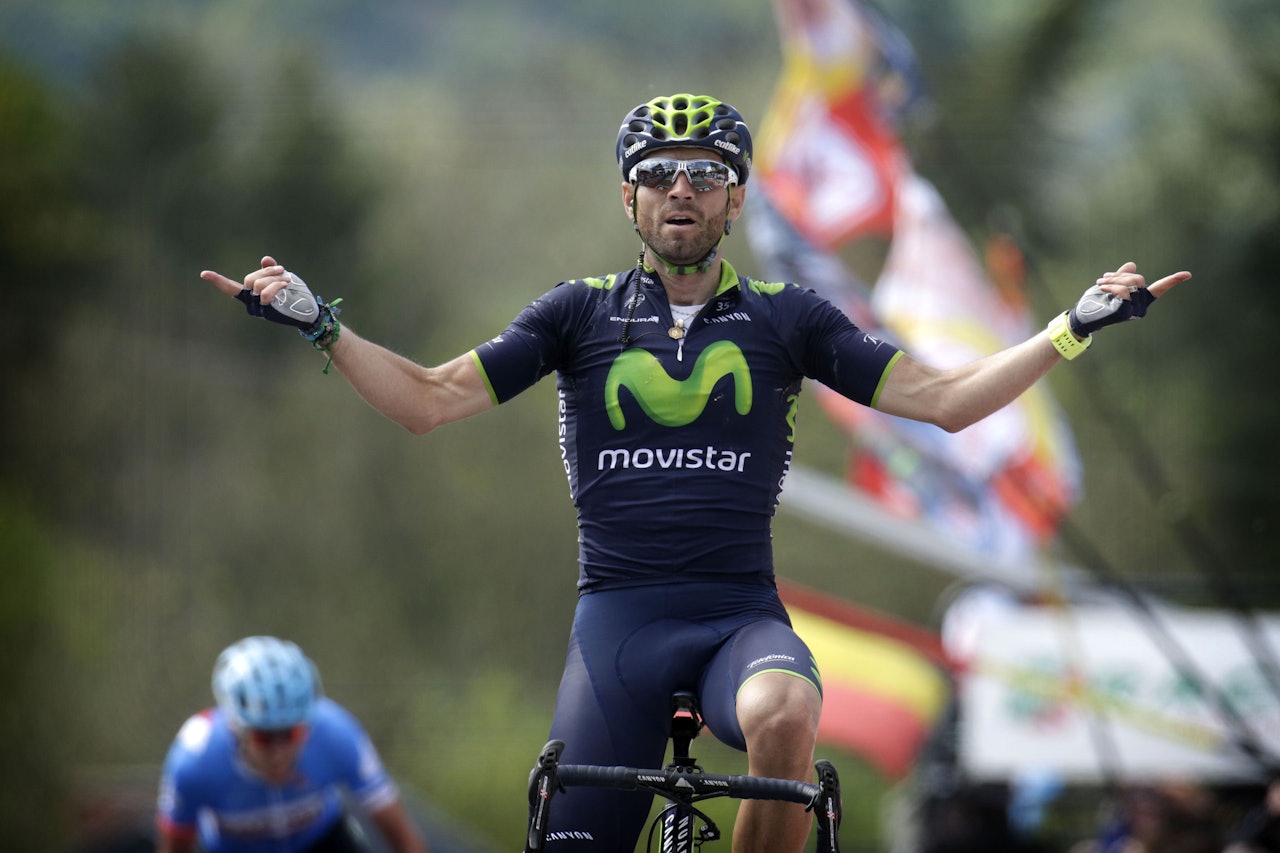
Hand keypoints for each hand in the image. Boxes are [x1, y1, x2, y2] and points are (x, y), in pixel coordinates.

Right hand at [201, 255, 320, 329]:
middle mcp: (251, 304)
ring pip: (258, 285)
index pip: (231, 288)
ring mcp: (258, 309)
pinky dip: (276, 284)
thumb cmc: (294, 296)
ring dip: (274, 277)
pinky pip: (266, 294)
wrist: (309, 312)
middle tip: (282, 270)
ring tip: (287, 279)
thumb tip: (265, 259)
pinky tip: (286, 283)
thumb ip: (271, 269)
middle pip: (250, 279)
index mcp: (251, 296)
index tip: (203, 274)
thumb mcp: (281, 279)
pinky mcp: (268, 311)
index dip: (218, 280)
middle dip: (267, 271)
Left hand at [1067, 261, 1191, 336]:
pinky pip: (1124, 291)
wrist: (1083, 316)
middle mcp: (1141, 306)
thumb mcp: (1110, 285)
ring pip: (1131, 283)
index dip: (1173, 280)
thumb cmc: (1096, 302)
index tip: (1188, 274)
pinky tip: (1102, 288)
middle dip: (1120, 276)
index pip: (1159, 288)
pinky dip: (1112, 286)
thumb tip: (1132, 265)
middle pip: (1138, 279)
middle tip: (1104, 279)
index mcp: (1140, 299)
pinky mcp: (1126, 312)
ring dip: (1113, 280)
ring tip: (1101, 284)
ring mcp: (1134, 311)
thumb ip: (1122, 276)